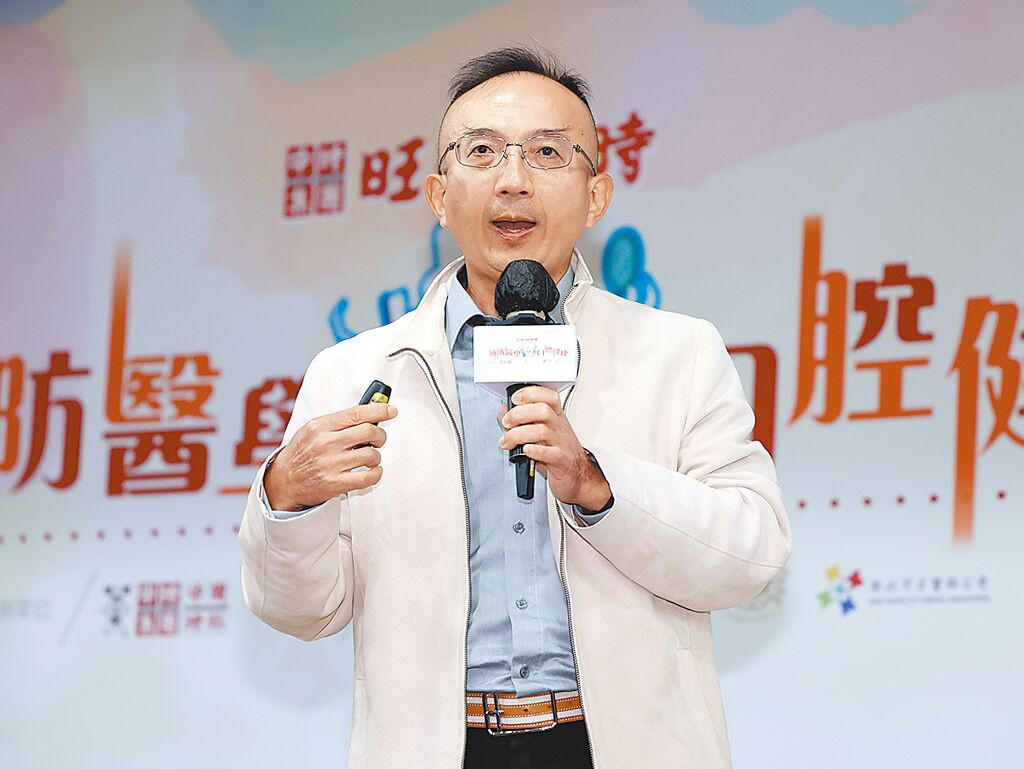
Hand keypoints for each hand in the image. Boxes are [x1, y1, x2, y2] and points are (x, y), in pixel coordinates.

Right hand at [264, 403, 397, 510]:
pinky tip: (372, 471)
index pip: (356, 413)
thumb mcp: (313, 429)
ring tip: (369, 457)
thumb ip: (339, 421)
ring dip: (376, 456)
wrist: (284, 481)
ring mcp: (330, 465)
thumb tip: (370, 413)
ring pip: (371, 455)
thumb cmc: (303, 452)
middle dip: (380, 435)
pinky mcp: (334, 484)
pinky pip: (367, 477)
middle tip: (379, 439)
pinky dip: (376, 473)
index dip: (379, 410)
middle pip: (368, 432)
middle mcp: (325, 444)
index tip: (391, 410)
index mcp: (320, 426)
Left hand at [497, 386, 610, 509]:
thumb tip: (503, 411)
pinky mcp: (561, 461)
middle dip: (518, 414)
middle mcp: (559, 427)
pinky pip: (549, 453)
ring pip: (542, 430)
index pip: (548, 396)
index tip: (515, 399)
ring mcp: (561, 443)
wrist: (578, 476)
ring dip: (518, 434)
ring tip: (508, 441)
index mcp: (556, 416)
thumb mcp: (540, 433)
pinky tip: (525, 450)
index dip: (530, 393)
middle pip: (542, 410)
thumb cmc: (558, 452)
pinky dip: (535, 451)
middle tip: (506, 422)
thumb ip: (520, 421)